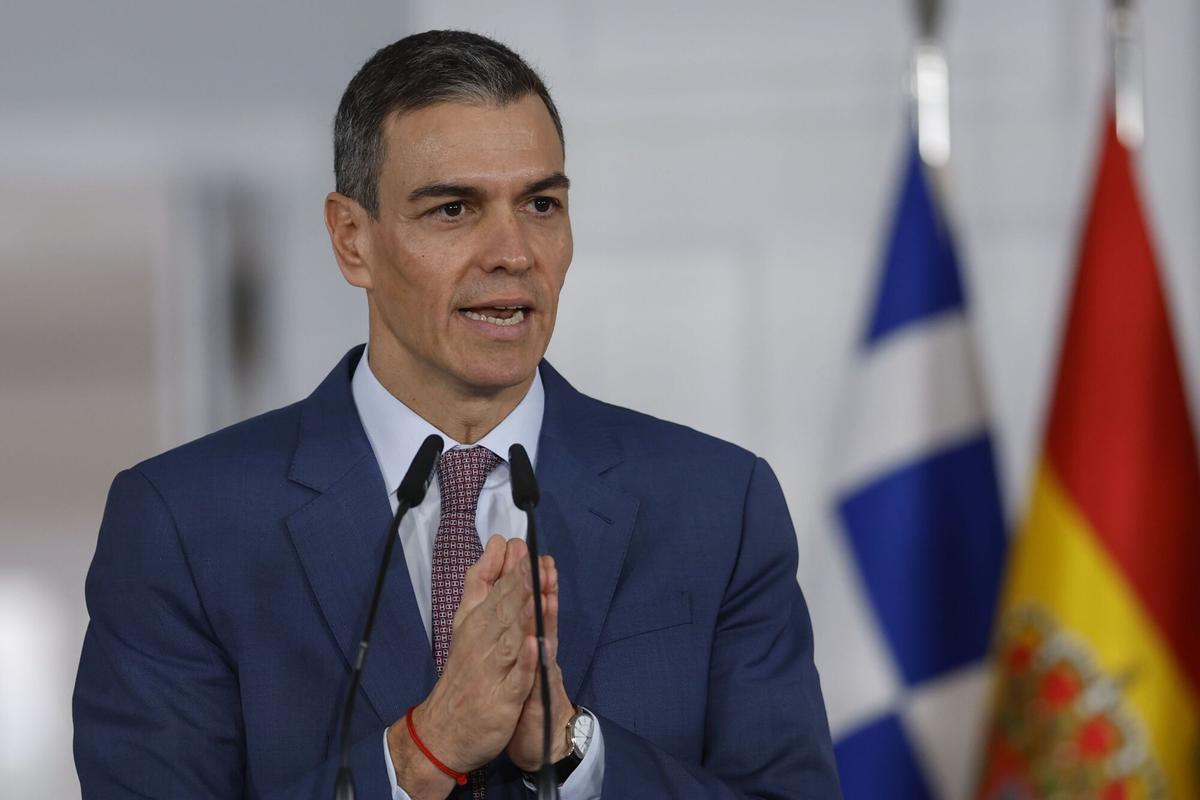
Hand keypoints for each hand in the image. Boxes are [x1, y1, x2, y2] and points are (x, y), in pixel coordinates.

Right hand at [388, 535, 539, 795]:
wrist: (444, 728)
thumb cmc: (464, 668)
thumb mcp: (468, 619)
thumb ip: (482, 581)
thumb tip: (498, 542)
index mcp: (478, 622)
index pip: (497, 591)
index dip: (511, 569)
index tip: (522, 544)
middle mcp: (484, 642)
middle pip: (504, 610)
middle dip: (519, 584)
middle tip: (532, 558)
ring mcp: (493, 671)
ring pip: (510, 639)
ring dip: (523, 615)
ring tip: (537, 592)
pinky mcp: (503, 698)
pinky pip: (516, 678)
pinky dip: (524, 661)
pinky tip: (533, 644)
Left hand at [506, 548, 574, 771]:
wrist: (532, 735)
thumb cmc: (518, 688)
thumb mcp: (512, 651)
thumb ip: (510, 616)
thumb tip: (503, 586)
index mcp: (526, 636)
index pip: (526, 601)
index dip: (524, 575)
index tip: (521, 547)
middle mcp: (538, 650)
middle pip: (540, 614)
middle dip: (540, 586)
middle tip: (540, 559)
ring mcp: (539, 673)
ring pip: (545, 639)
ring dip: (547, 615)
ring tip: (546, 590)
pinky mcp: (536, 697)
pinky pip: (537, 677)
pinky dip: (537, 659)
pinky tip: (538, 643)